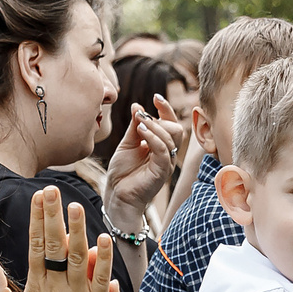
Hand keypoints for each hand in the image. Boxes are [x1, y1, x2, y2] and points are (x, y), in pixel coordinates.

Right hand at [0, 189, 110, 291]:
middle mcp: (55, 289)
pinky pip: (99, 278)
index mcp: (35, 288)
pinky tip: (102, 238)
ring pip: (77, 257)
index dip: (37, 219)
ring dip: (77, 230)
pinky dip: (102, 258)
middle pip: (53, 245)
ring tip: (76, 205)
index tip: (39, 197)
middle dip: (53, 215)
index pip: (35, 246)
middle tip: (53, 189)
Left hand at [102, 97, 188, 224]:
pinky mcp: (162, 171)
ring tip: (139, 123)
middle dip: (160, 118)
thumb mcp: (128, 144)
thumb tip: (138, 106)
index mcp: (160, 145)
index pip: (170, 123)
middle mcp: (167, 153)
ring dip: (154, 125)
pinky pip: (163, 150)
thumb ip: (135, 126)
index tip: (155, 97)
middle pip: (175, 128)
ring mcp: (166, 163)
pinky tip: (141, 131)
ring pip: (170, 137)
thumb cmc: (122, 171)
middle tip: (142, 116)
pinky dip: (153, 137)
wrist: (116, 194)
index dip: (166, 109)